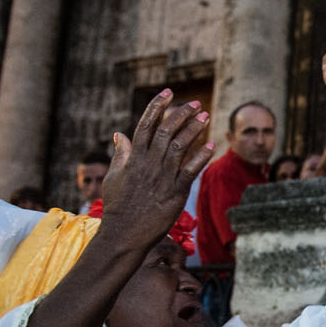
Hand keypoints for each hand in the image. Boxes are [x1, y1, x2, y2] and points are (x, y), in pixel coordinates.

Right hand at [99, 91, 212, 248]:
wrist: (124, 233)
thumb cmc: (117, 206)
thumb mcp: (114, 177)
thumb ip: (120, 155)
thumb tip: (119, 134)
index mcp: (134, 158)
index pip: (146, 125)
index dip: (157, 107)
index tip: (168, 93)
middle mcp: (149, 163)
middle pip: (166, 131)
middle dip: (182, 114)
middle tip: (196, 104)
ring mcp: (162, 177)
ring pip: (180, 146)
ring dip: (194, 129)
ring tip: (205, 117)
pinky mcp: (175, 192)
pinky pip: (191, 170)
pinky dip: (202, 157)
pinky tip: (211, 146)